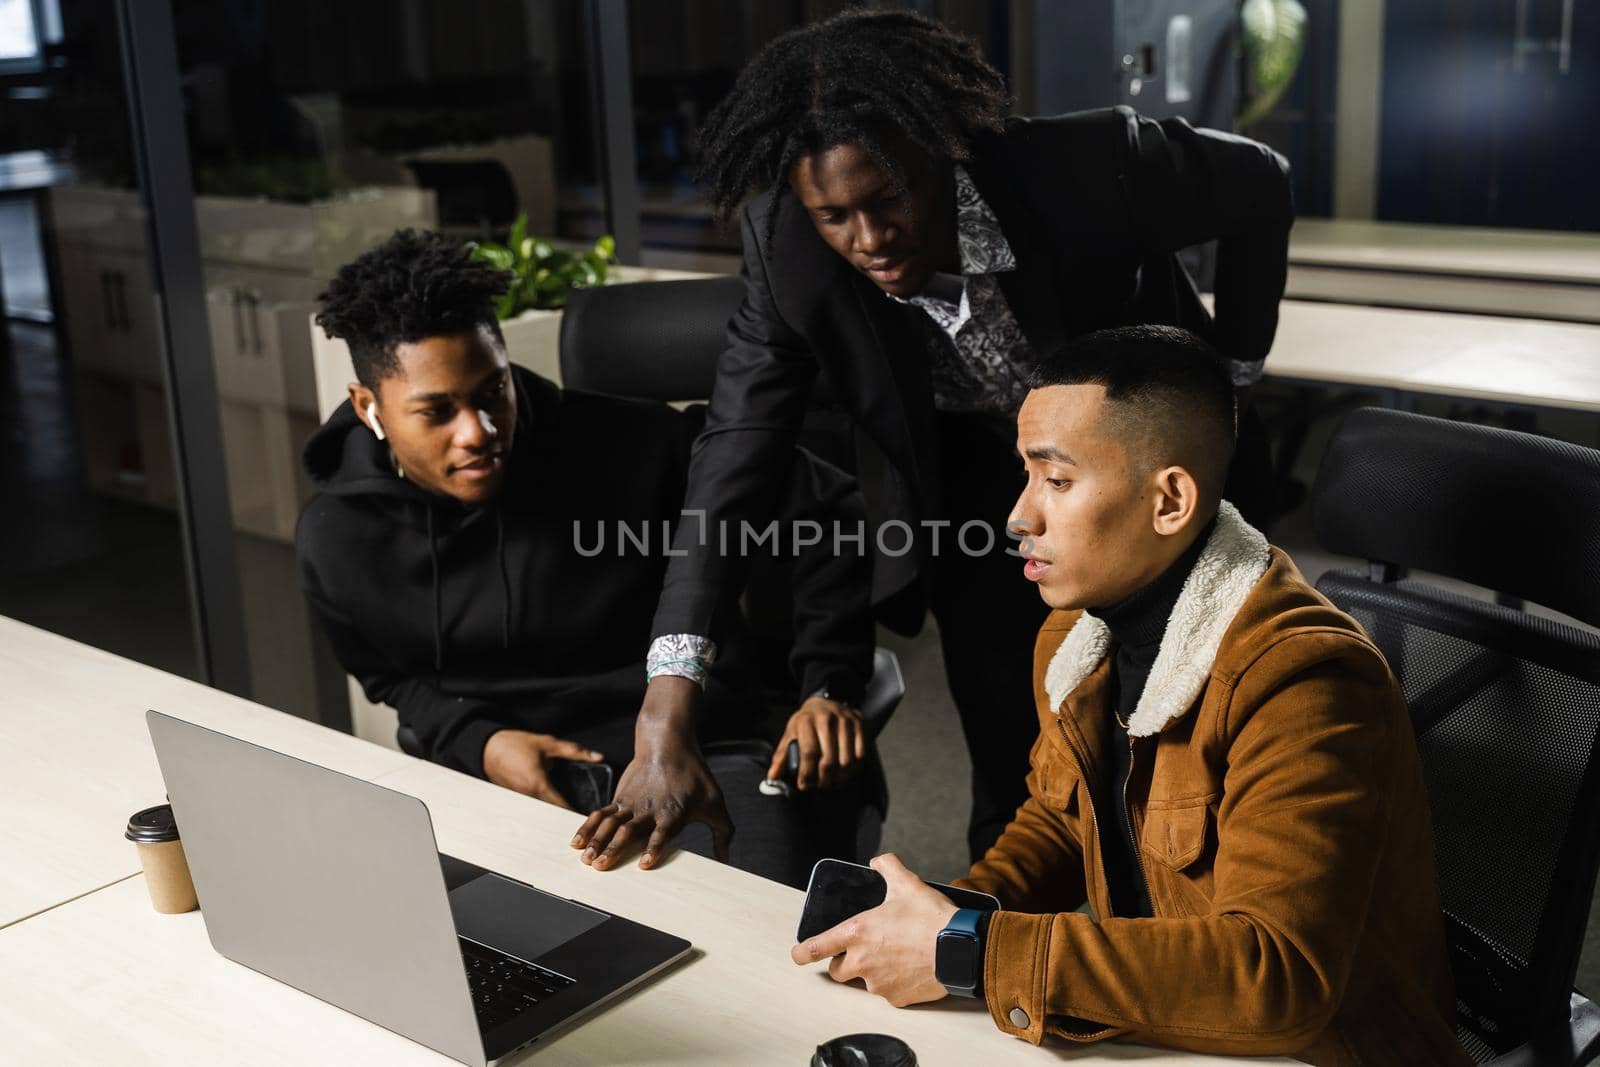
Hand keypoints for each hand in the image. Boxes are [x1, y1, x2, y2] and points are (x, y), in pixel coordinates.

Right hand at [482, 729, 603, 809]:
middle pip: (551, 815)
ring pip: (541, 813)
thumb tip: (599, 757)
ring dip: (553, 816)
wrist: (487, 747)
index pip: (561, 807)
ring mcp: (519, 801)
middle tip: (584, 822)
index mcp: (539, 784)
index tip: (590, 820)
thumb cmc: (517, 744)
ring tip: (569, 819)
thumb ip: (575, 751)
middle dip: (566, 818)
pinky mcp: (513, 800)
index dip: (575, 814)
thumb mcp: (549, 743)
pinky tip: (551, 810)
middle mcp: (528, 797)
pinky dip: (541, 811)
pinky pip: (531, 809)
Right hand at [570, 676, 732, 870]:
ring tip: (585, 859)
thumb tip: (726, 860)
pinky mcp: (620, 799)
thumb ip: (722, 833)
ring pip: (610, 824)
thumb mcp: (716, 803)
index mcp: (673, 813)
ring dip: (597, 842)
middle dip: (614, 849)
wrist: (669, 744)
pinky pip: (601, 815)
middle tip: (601, 866)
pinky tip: (576, 842)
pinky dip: (588, 828)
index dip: (654, 848)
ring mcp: (631, 804)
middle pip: (629, 831)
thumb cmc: (695, 777)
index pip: (662, 834)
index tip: (644, 864)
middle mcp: (649, 810)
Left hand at [767, 695, 865, 790]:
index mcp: (806, 721)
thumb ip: (782, 756)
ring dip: (839, 778)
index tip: (804, 785)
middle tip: (819, 787)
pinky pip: (860, 755)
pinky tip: (844, 774)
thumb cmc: (807, 722)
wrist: (826, 702)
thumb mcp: (791, 734)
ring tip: (831, 783)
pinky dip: (852, 770)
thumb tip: (773, 776)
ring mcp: (845, 721)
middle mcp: (826, 719)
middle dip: (823, 780)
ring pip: (845, 761)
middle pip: (828, 760)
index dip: (806, 774)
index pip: (808, 753)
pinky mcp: (859, 725)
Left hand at [790, 853, 957, 1007]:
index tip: (798, 954)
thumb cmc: (932, 919)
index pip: (818, 947)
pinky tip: (911, 968)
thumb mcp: (907, 884)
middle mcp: (862, 962)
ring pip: (866, 981)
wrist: (960, 949)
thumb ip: (888, 868)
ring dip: (874, 971)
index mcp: (857, 933)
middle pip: (838, 970)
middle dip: (845, 962)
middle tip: (866, 949)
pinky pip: (889, 992)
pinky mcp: (896, 999)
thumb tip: (880, 861)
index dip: (803, 951)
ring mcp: (878, 984)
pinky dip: (896, 982)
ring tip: (899, 955)